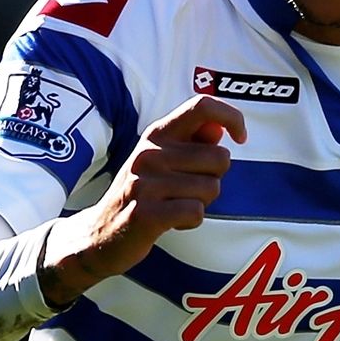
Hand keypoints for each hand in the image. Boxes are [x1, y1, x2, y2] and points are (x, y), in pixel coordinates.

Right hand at [40, 95, 246, 305]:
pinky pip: (196, 212)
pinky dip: (192, 221)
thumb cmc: (142, 192)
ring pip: (211, 187)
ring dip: (202, 202)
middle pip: (220, 157)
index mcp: (157, 134)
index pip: (201, 106)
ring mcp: (145, 182)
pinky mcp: (145, 213)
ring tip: (175, 205)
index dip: (231, 117)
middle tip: (188, 189)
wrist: (99, 234)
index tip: (240, 138)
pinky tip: (171, 222)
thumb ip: (192, 142)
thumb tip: (219, 129)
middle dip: (215, 178)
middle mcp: (150, 153)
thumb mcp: (162, 160)